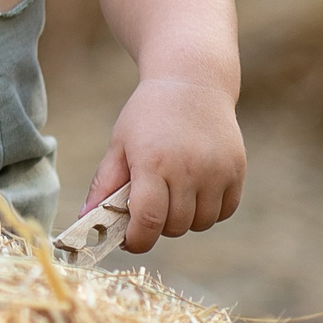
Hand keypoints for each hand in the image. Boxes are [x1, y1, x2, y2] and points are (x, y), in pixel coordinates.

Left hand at [82, 76, 245, 252]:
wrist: (192, 82)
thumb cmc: (147, 115)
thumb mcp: (120, 144)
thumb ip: (104, 184)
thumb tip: (85, 219)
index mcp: (153, 162)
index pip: (148, 220)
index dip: (136, 240)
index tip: (128, 240)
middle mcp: (189, 169)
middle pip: (175, 226)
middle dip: (158, 226)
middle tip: (149, 207)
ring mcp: (217, 171)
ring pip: (201, 223)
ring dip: (185, 220)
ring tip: (172, 194)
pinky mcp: (237, 170)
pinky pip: (224, 211)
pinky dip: (209, 211)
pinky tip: (195, 190)